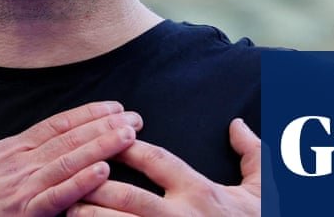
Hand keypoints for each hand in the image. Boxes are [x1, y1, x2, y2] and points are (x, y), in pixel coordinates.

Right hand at [0, 88, 142, 215]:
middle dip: (105, 128)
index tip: (113, 106)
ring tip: (130, 136)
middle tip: (136, 118)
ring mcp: (19, 192)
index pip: (54, 126)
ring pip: (69, 164)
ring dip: (102, 148)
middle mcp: (17, 167)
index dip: (86, 116)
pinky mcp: (19, 216)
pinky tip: (104, 171)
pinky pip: (56, 198)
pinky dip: (81, 184)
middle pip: (69, 141)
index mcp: (5, 151)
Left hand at [67, 118, 260, 216]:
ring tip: (69, 209)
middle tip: (72, 176)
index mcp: (200, 192)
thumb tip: (237, 124)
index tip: (106, 136)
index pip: (156, 160)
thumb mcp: (265, 190)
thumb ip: (251, 154)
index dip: (127, 147)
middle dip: (97, 186)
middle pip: (129, 198)